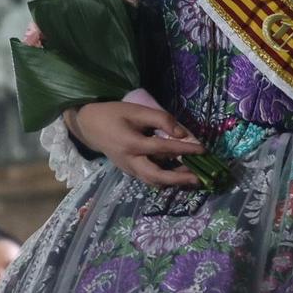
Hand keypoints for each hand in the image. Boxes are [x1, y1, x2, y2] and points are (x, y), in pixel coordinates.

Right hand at [67, 100, 204, 187]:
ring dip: (173, 182)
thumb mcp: (137, 111)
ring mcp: (128, 169)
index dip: (185, 149)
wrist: (89, 126)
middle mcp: (130, 161)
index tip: (203, 149)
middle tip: (199, 179)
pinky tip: (178, 173)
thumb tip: (182, 134)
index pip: (163, 148)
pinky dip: (164, 179)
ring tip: (192, 178)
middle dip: (179, 179)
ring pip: (153, 181)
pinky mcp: (129, 171)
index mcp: (132, 143)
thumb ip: (161, 120)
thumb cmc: (114, 114)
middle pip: (156, 176)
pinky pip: (148, 178)